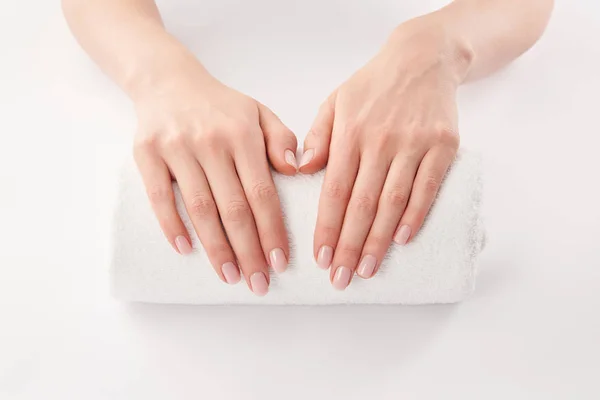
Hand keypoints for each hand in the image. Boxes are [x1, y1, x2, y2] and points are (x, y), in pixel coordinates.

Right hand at [133, 61, 297, 295]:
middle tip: (258, 283)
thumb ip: (282, 140)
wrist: (169, 82)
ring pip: (200, 208)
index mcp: (243, 134)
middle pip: (233, 208)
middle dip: (248, 251)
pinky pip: (159, 196)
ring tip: (230, 276)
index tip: (280, 262)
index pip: (262, 193)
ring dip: (216, 248)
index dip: (272, 231)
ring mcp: (177, 147)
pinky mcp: (147, 153)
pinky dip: (171, 225)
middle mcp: (211, 141)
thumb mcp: (259, 112)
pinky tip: (186, 250)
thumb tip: (296, 172)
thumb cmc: (220, 106)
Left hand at [299, 22, 469, 289]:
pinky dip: (415, 216)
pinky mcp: (443, 146)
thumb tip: (300, 171)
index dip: (327, 227)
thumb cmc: (372, 85)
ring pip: (393, 202)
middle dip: (350, 246)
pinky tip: (402, 240)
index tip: (321, 258)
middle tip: (341, 278)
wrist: (423, 58)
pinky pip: (428, 188)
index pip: (334, 190)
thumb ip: (317, 136)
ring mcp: (414, 144)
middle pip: (362, 204)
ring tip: (368, 269)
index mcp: (349, 132)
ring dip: (380, 240)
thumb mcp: (335, 101)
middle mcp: (380, 140)